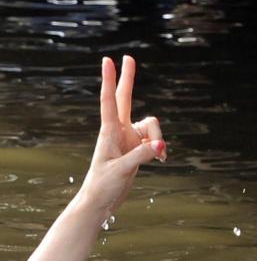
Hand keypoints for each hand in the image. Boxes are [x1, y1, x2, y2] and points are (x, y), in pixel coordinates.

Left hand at [79, 55, 166, 219]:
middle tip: (128, 57)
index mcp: (109, 133)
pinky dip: (159, 148)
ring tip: (158, 156)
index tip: (108, 61)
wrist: (99, 203)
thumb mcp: (121, 171)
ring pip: (152, 126)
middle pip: (125, 99)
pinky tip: (161, 158)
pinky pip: (154, 140)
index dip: (110, 80)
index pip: (109, 101)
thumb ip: (141, 156)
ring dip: (158, 138)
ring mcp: (128, 139)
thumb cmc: (102, 187)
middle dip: (128, 79)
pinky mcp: (136, 148)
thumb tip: (159, 147)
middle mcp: (118, 132)